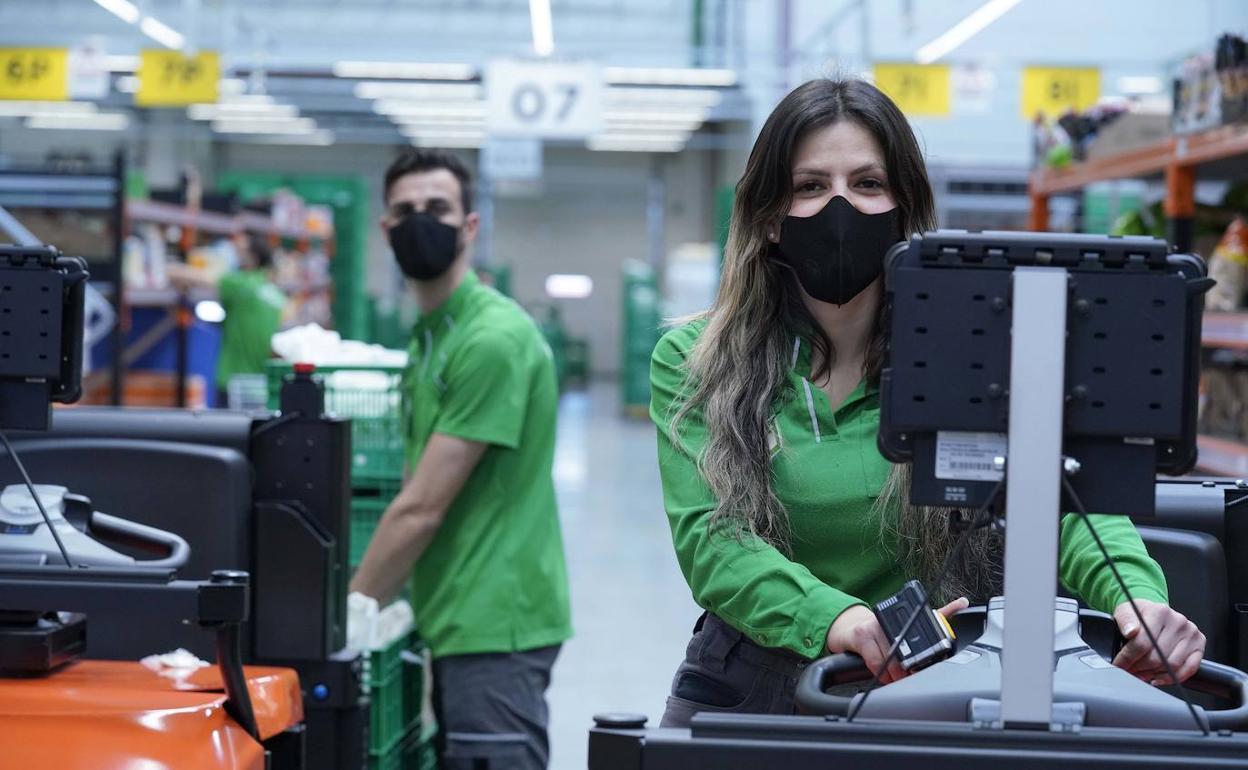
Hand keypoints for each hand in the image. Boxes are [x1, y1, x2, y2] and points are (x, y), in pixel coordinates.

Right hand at [826, 597, 967, 683]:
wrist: (850, 628)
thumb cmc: (883, 628)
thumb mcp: (910, 620)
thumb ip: (939, 612)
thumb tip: (962, 602)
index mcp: (904, 616)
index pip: (918, 634)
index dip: (922, 654)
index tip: (925, 667)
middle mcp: (888, 619)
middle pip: (903, 651)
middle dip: (908, 670)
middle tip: (912, 678)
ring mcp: (873, 626)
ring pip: (889, 659)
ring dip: (894, 675)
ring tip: (898, 679)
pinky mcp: (860, 636)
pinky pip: (874, 662)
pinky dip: (882, 674)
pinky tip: (885, 677)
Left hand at [1112, 599, 1204, 684]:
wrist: (1154, 613)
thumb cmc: (1140, 614)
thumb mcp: (1125, 611)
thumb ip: (1125, 620)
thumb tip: (1131, 631)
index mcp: (1160, 611)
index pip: (1143, 642)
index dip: (1128, 658)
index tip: (1119, 664)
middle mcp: (1179, 621)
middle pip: (1157, 657)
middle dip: (1139, 668)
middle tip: (1129, 670)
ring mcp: (1191, 634)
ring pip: (1172, 665)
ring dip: (1153, 674)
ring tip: (1141, 673)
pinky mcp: (1199, 646)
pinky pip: (1189, 669)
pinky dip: (1171, 678)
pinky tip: (1157, 678)